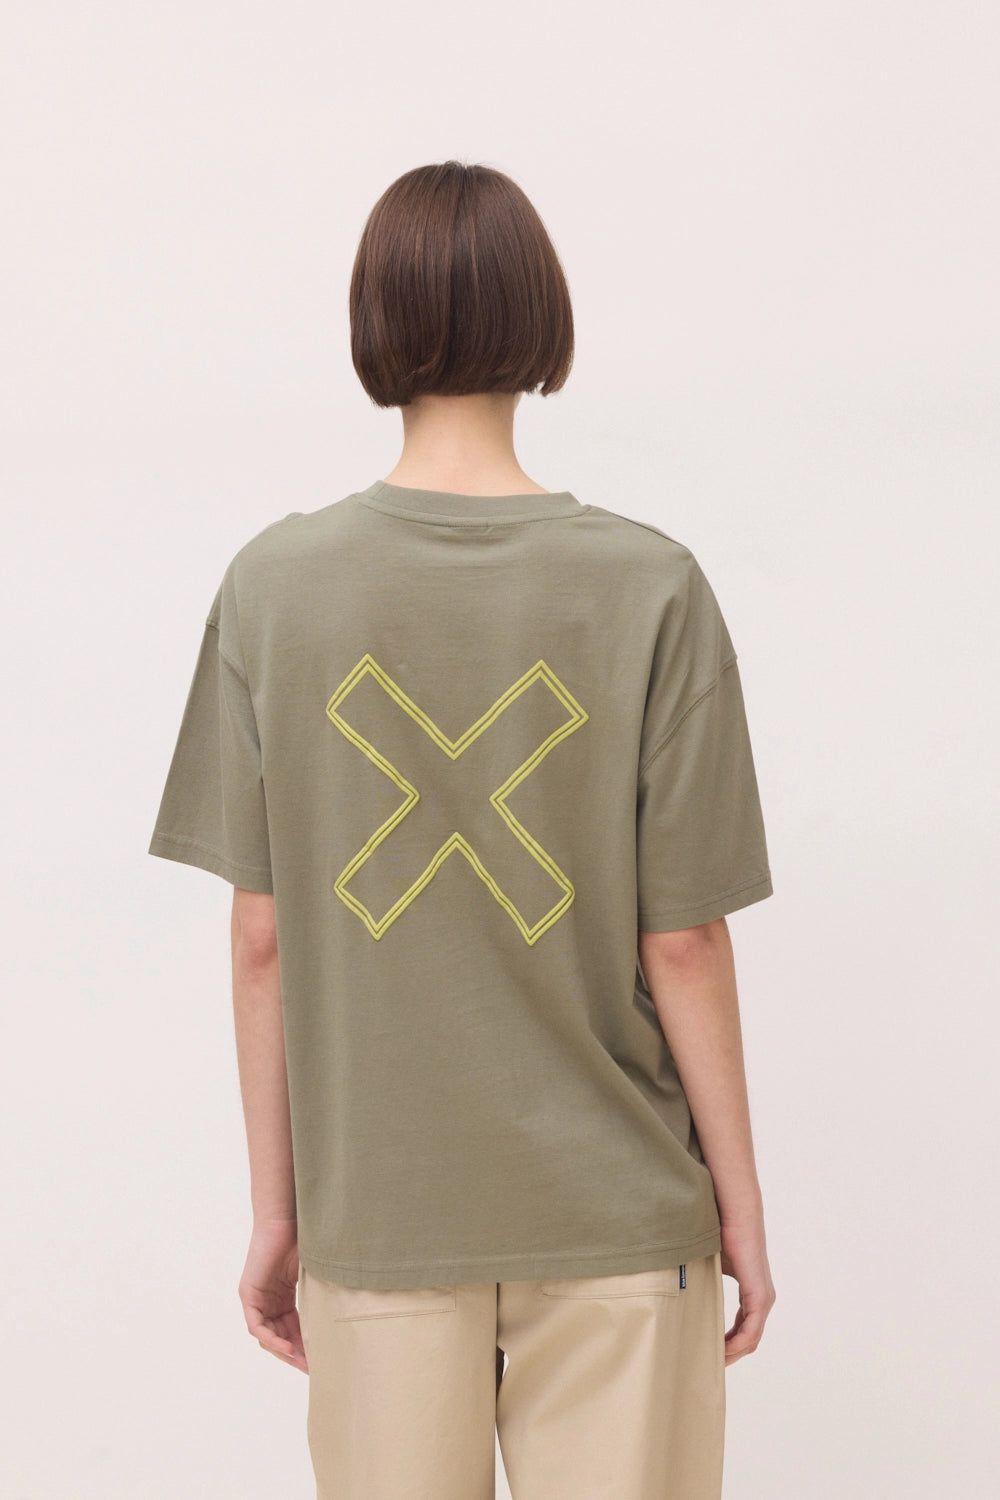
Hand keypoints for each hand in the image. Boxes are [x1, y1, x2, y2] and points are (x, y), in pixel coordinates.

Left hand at [238, 1216, 307, 1373]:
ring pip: (268, 1336)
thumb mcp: (315, 1274)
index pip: (293, 1329)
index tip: (320, 1361)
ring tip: (304, 1364)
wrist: (287, 1218)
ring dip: (286, 1351)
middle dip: (297, 1355)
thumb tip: (350, 1311)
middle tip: (313, 1370)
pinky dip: (272, 1339)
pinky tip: (288, 1348)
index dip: (306, 1346)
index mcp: (283, 1296)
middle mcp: (268, 1300)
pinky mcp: (249, 1295)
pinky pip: (258, 1327)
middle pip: (280, 1336)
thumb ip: (322, 1294)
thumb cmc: (304, 1239)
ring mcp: (257, 1298)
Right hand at [719, 1215, 775, 1365]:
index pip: (741, 1328)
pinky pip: (751, 1331)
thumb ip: (704, 1282)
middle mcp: (761, 1299)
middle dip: (728, 1355)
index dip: (725, 1344)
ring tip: (710, 1362)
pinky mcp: (761, 1296)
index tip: (707, 1352)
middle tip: (705, 1366)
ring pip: (750, 1340)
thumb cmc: (720, 1231)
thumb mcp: (711, 1265)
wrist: (735, 1211)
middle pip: (747, 1340)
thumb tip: (678, 1291)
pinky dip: (736, 1344)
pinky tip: (720, 1351)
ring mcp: (763, 1299)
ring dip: (731, 1354)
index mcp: (751, 1293)